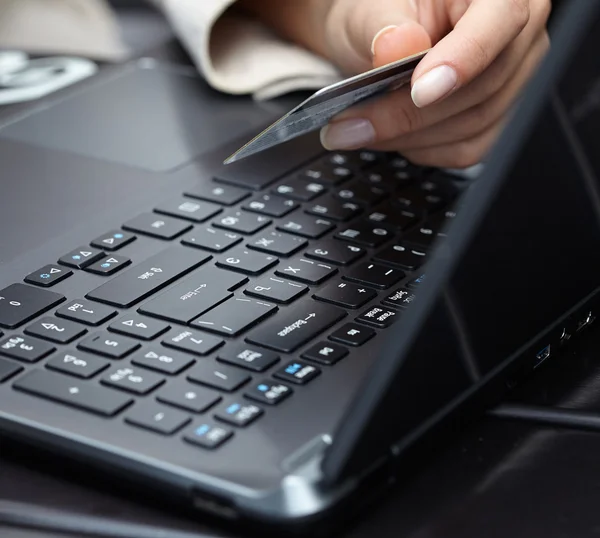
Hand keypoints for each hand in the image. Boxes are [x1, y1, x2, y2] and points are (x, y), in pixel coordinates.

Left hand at [318, 0, 550, 167]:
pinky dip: (422, 149)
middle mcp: (517, 33)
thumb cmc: (380, 15)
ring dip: (409, 137)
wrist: (376, 37)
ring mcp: (513, 79)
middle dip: (410, 114)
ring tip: (356, 131)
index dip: (462, 60)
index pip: (499, 20)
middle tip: (352, 124)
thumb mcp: (368, 7)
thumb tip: (398, 47)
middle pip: (482, 87)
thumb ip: (381, 24)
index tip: (419, 92)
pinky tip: (390, 136)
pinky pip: (467, 148)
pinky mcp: (497, 117)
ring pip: (473, 125)